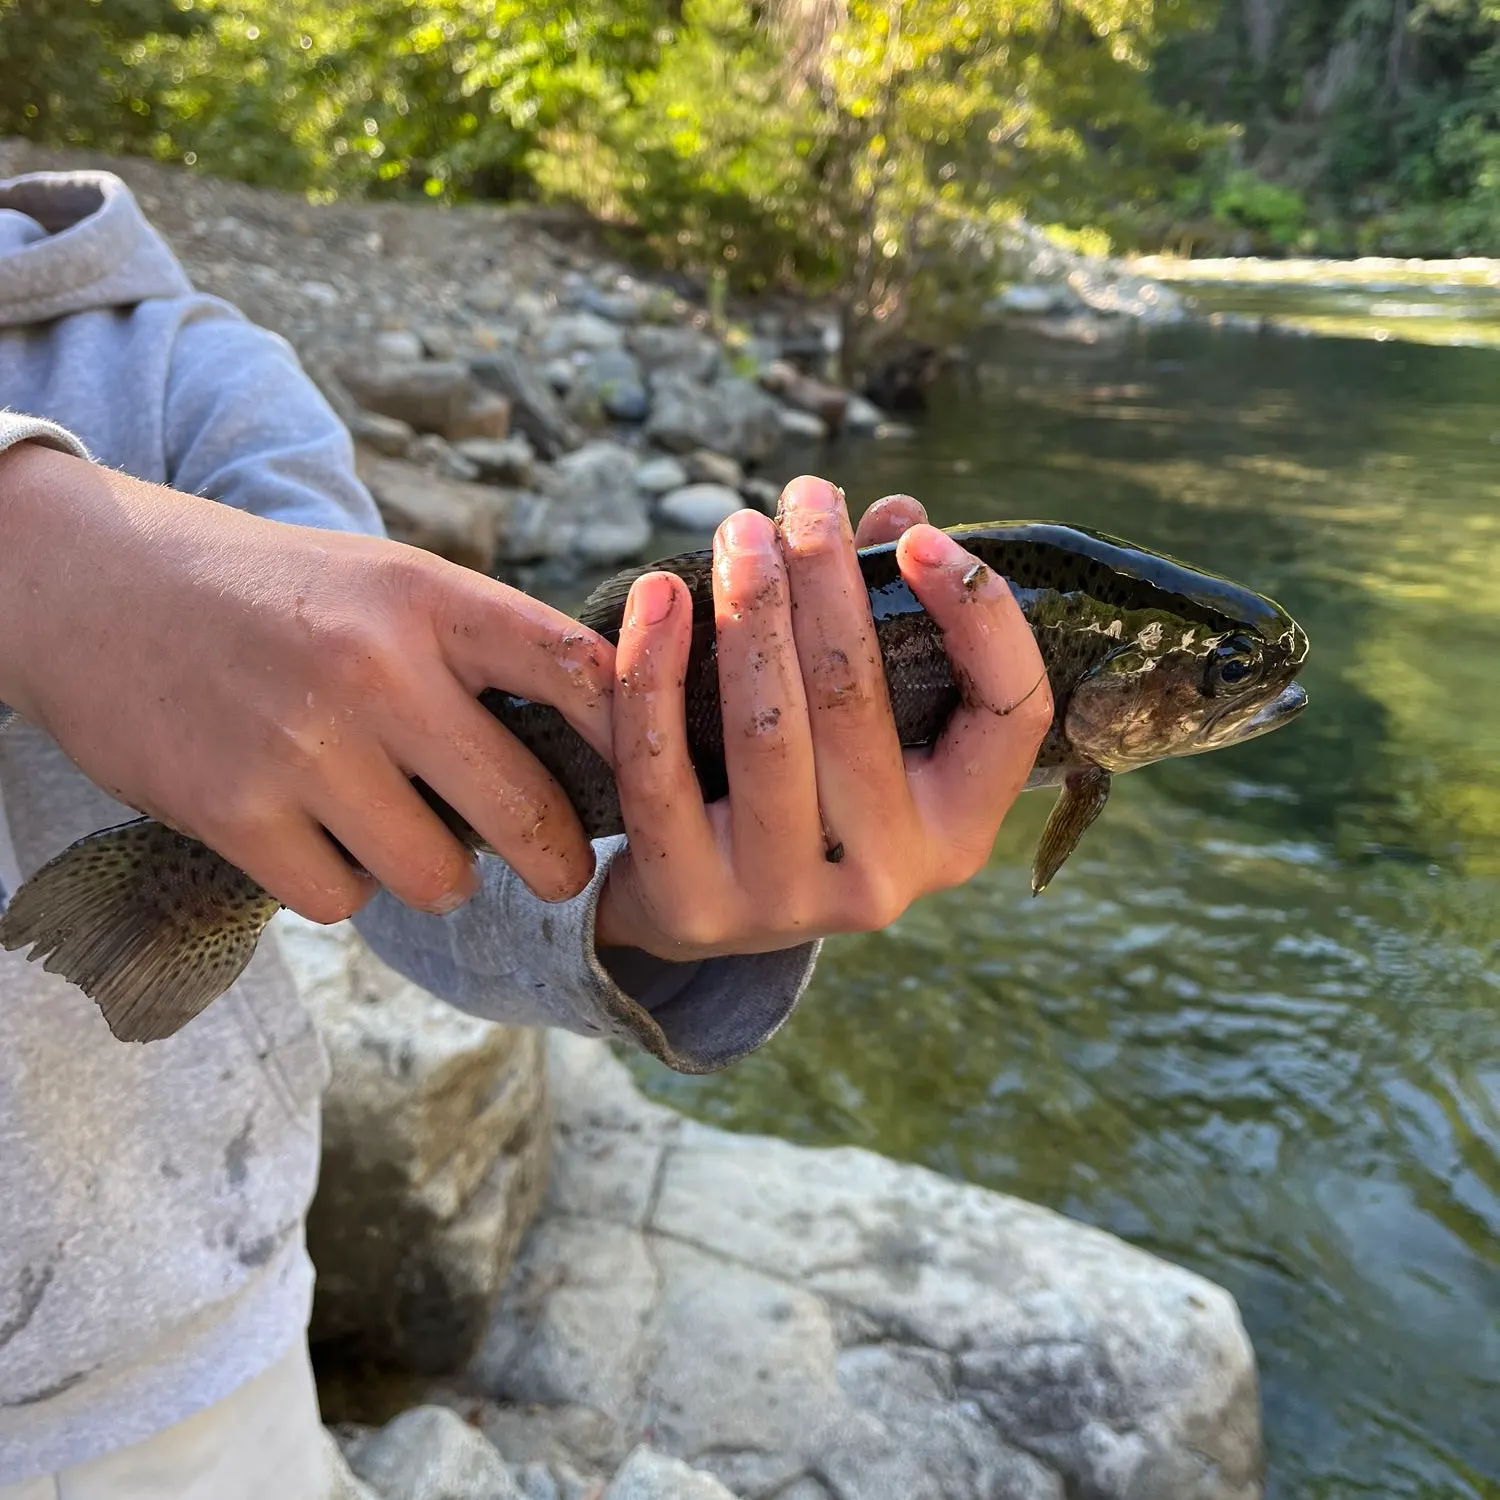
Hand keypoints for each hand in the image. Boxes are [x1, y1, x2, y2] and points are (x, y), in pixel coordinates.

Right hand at [0, 442, 615, 922]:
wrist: (93, 586)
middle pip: (527, 811)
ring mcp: (304, 745)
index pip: (576, 673)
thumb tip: (598, 731)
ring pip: (439, 877)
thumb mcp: (383, 581)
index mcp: (428, 597)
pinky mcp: (236, 812)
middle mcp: (375, 669)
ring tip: (402, 832)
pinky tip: (316, 835)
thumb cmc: (271, 594)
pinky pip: (343, 900)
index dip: (632, 738)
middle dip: (554, 858)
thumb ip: (479, 646)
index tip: (649, 780)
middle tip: (556, 869)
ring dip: (435, 872)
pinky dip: (340, 884)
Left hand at [594, 475, 1052, 959]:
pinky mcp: (693, 902)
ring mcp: (789, 898)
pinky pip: (661, 768)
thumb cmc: (806, 786)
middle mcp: (889, 875)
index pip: (1013, 716)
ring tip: (739, 532)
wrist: (699, 907)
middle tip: (803, 500)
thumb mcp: (864, 726)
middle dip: (825, 582)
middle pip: (859, 702)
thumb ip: (887, 622)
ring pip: (766, 731)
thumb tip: (895, 510)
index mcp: (957, 828)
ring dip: (748, 613)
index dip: (981, 618)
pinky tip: (656, 597)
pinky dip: (649, 673)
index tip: (923, 538)